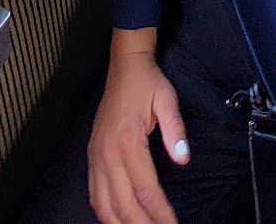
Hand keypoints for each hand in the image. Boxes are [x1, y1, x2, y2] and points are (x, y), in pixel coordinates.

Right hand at [88, 35, 189, 223]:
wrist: (124, 66)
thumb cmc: (147, 83)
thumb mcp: (167, 99)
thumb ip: (175, 129)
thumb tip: (183, 158)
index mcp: (128, 141)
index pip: (146, 189)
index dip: (161, 213)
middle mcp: (108, 154)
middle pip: (124, 205)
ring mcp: (96, 157)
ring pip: (104, 205)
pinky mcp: (92, 156)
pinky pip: (93, 194)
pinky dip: (105, 213)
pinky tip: (117, 220)